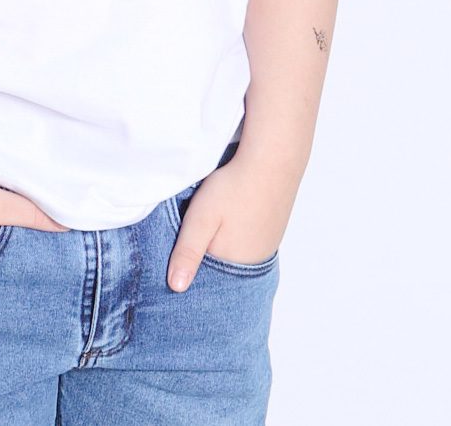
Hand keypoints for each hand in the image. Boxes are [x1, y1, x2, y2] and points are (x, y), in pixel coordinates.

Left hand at [166, 162, 287, 292]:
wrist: (272, 161)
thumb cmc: (233, 188)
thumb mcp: (200, 219)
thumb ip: (187, 253)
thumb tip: (176, 288)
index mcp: (233, 265)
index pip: (205, 274)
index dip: (192, 260)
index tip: (185, 243)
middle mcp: (254, 263)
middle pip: (222, 264)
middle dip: (209, 250)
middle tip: (204, 222)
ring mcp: (267, 247)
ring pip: (236, 251)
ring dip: (225, 240)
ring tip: (219, 217)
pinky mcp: (274, 231)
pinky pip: (250, 240)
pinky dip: (240, 231)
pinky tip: (236, 214)